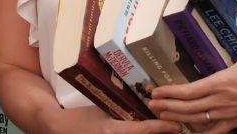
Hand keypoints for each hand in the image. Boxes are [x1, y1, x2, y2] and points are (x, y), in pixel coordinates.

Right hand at [43, 106, 182, 133]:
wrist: (60, 130)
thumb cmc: (80, 117)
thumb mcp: (101, 109)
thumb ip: (122, 110)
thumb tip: (146, 105)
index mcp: (112, 131)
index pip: (143, 130)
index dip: (162, 128)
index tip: (176, 125)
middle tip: (176, 129)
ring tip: (168, 131)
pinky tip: (150, 133)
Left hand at [148, 6, 236, 133]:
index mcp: (222, 82)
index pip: (190, 90)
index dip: (171, 92)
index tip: (156, 91)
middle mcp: (221, 100)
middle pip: (188, 107)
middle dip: (167, 106)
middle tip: (150, 103)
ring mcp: (227, 114)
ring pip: (197, 120)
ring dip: (177, 118)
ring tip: (161, 115)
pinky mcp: (235, 122)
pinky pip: (214, 131)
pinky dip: (200, 133)